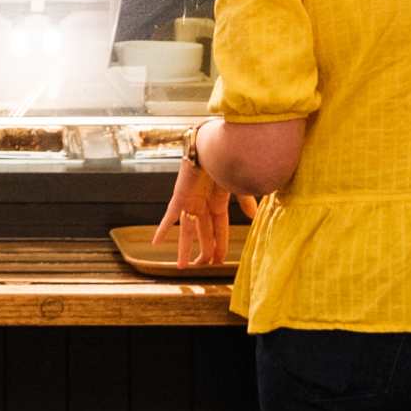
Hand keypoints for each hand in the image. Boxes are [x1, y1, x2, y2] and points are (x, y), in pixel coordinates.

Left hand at [155, 150, 241, 268]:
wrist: (212, 144)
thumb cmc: (227, 161)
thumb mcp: (238, 186)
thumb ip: (245, 201)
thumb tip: (254, 217)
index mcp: (219, 203)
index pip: (220, 230)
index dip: (220, 246)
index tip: (219, 262)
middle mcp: (203, 205)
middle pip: (203, 234)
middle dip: (204, 251)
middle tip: (202, 266)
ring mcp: (191, 202)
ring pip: (187, 231)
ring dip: (185, 248)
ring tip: (183, 266)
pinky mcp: (180, 196)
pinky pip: (170, 216)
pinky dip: (163, 229)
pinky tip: (156, 242)